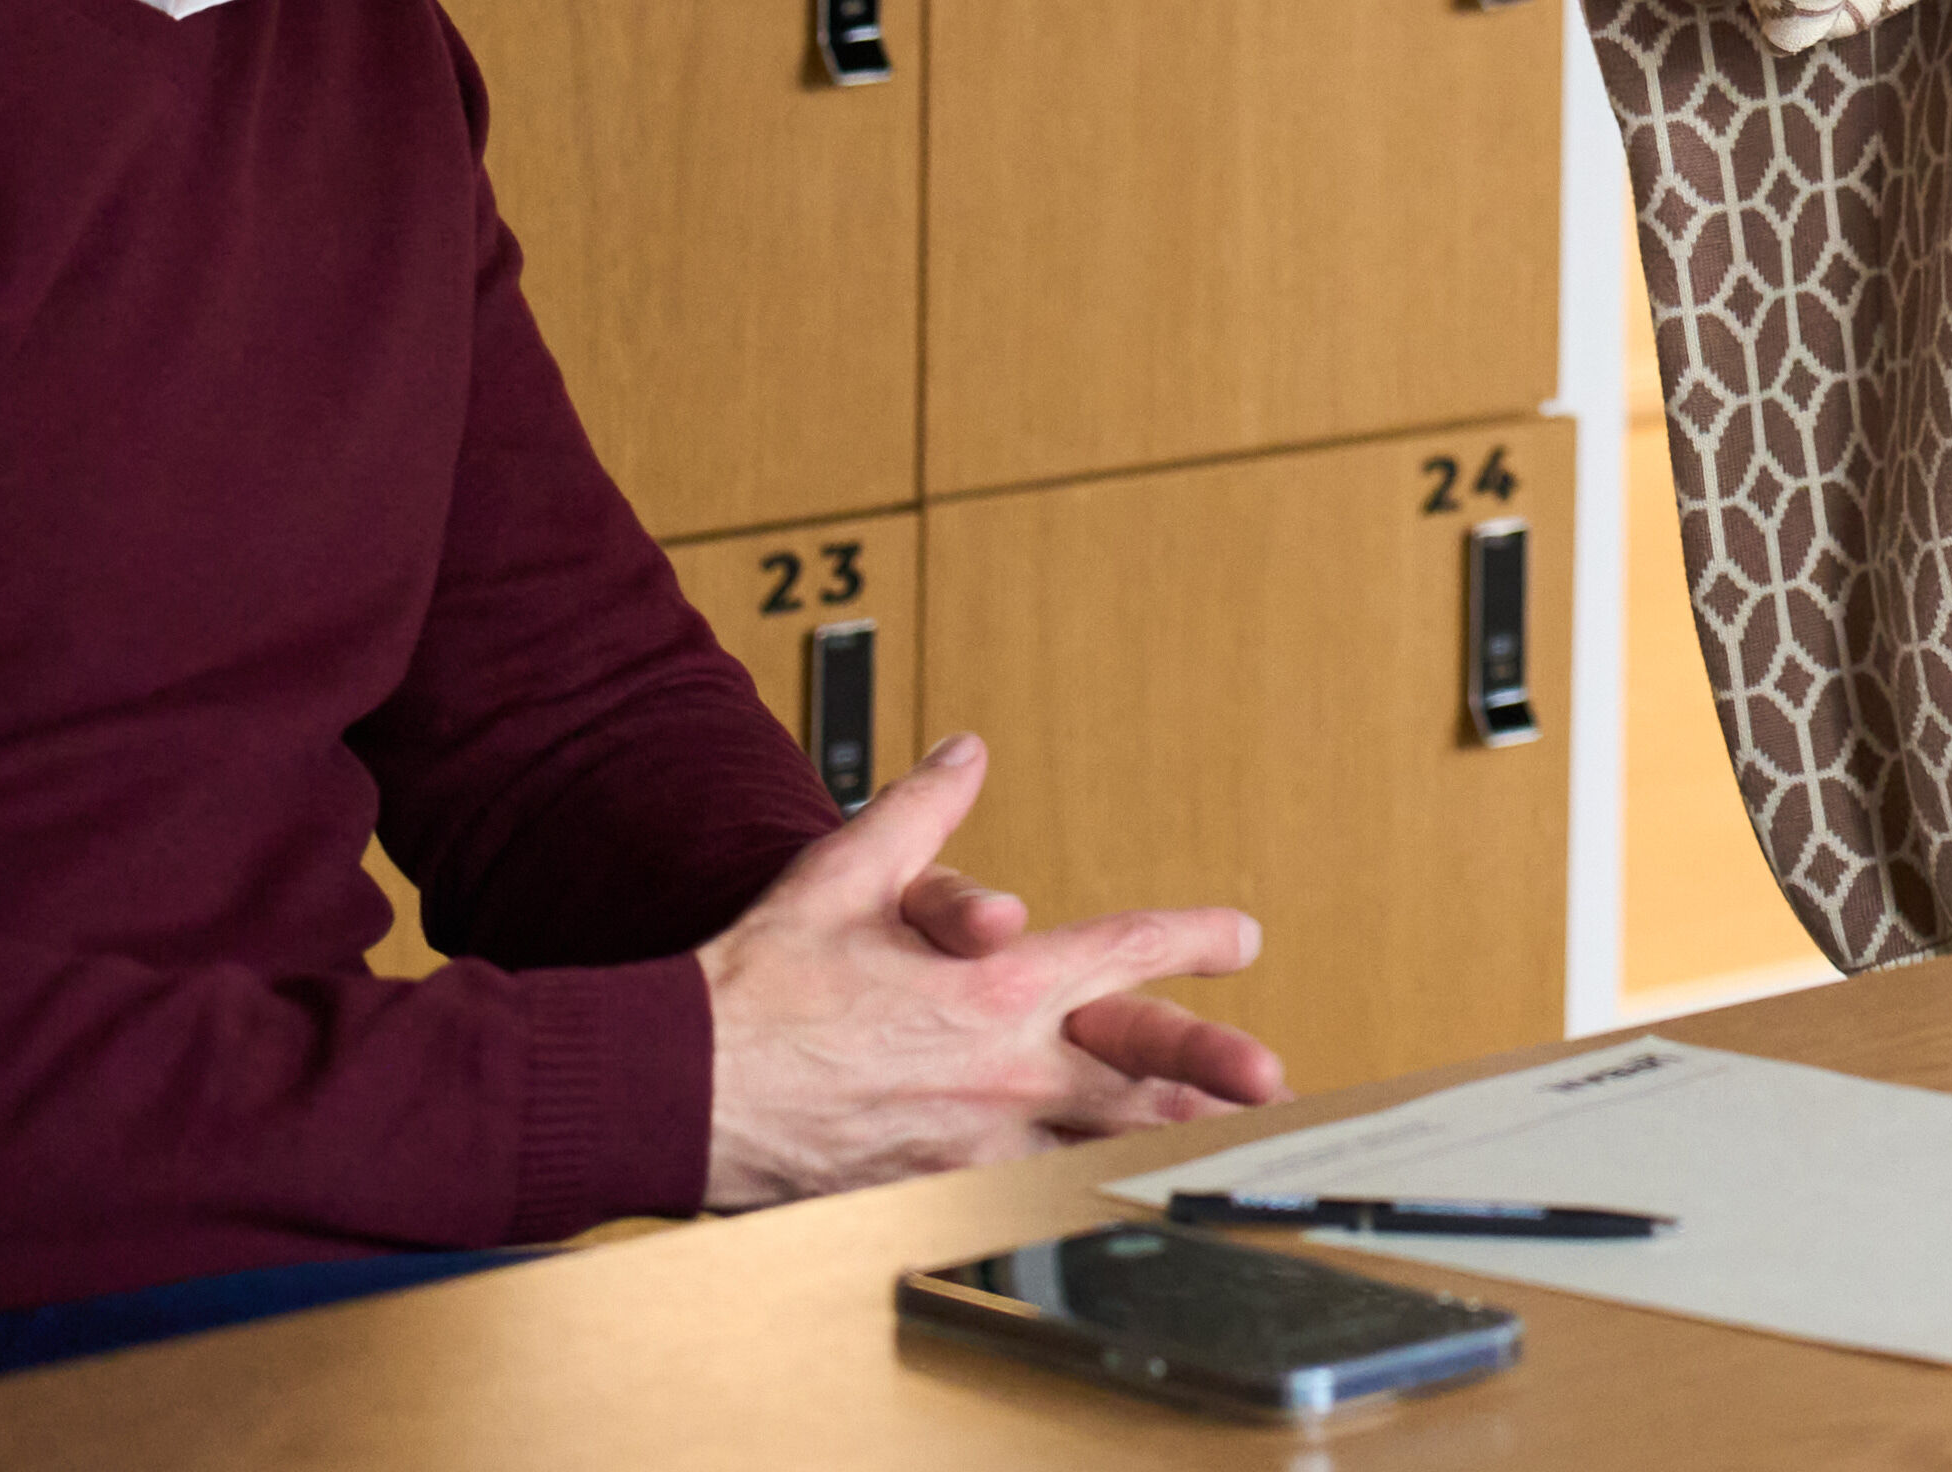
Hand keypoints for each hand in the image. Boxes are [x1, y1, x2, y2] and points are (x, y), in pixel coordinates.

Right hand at [698, 737, 1280, 1209]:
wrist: (679, 1085)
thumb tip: (963, 754)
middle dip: (1212, 1070)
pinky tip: (1094, 1197)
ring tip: (1215, 1148)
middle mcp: (1002, 1065)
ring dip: (1158, 1141)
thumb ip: (919, 810)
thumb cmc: (756, 984)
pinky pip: (1020, 1190)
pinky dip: (1065, 1188)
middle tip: (1272, 1080)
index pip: (1123, 950)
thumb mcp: (845, 872)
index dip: (1192, 939)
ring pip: (1093, 1141)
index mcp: (996, 985)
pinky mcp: (931, 1190)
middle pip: (1138, 1067)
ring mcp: (973, 1137)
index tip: (1240, 937)